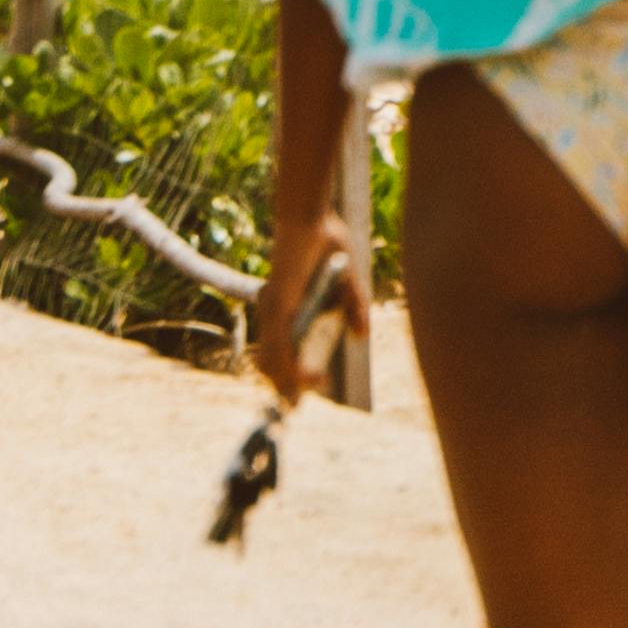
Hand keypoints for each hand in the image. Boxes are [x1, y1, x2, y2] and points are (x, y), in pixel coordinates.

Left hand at [250, 212, 358, 405]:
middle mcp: (275, 313)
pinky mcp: (279, 305)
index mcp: (287, 309)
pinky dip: (290, 366)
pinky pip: (279, 345)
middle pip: (269, 362)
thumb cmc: (327, 244)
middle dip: (282, 389)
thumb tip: (359, 337)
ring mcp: (275, 310)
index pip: (278, 350)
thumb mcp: (347, 283)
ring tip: (303, 395)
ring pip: (270, 360)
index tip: (296, 397)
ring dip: (286, 383)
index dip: (286, 376)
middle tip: (294, 408)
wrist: (313, 219)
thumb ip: (354, 309)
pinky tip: (306, 377)